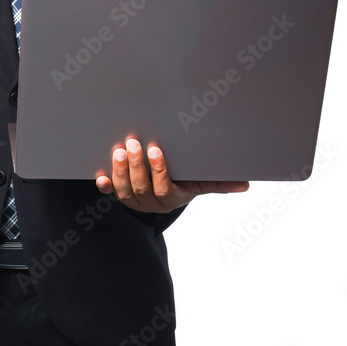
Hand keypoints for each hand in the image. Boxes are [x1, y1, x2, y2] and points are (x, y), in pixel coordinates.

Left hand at [95, 135, 248, 212]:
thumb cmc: (186, 181)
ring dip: (120, 171)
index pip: (164, 188)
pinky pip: (110, 193)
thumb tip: (246, 185)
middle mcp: (151, 202)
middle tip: (132, 143)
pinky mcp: (120, 194)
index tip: (155, 150)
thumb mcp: (202, 181)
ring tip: (118, 150)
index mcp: (172, 197)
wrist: (167, 191)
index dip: (158, 171)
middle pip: (140, 189)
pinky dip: (104, 185)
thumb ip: (220, 182)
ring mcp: (134, 200)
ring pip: (124, 191)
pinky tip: (100, 175)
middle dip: (135, 166)